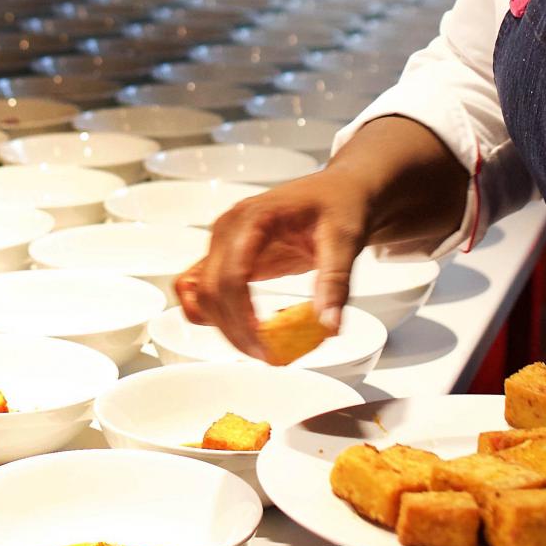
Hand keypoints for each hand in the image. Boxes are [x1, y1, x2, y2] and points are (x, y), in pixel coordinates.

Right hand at [175, 169, 374, 357]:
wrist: (340, 190)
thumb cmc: (340, 205)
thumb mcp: (345, 240)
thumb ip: (335, 281)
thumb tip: (328, 324)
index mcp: (253, 218)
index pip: (231, 275)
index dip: (241, 317)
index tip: (264, 346)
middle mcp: (229, 228)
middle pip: (211, 290)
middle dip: (234, 330)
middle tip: (268, 355)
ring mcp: (223, 242)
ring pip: (201, 293)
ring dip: (221, 325)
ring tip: (258, 346)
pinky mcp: (227, 256)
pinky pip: (201, 288)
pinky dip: (212, 313)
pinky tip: (241, 327)